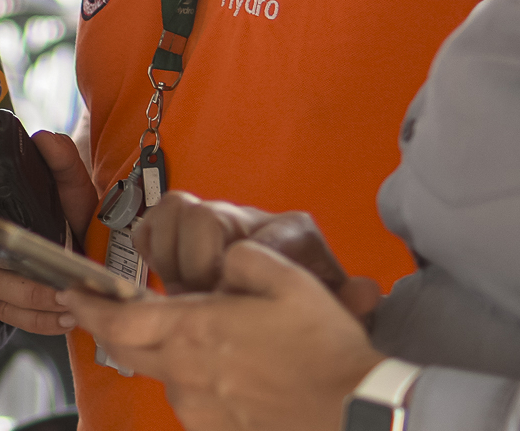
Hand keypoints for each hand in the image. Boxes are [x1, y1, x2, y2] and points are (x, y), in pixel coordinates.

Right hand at [0, 129, 98, 334]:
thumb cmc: (68, 217)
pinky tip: (62, 317)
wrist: (83, 253)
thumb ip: (63, 162)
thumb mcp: (73, 187)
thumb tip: (48, 141)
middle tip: (36, 262)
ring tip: (62, 296)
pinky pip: (5, 313)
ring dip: (27, 294)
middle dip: (2, 258)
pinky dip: (35, 318)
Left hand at [64, 240, 387, 430]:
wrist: (355, 410)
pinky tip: (232, 374)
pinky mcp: (216, 430)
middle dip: (113, 328)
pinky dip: (197, 383)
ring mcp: (198, 409)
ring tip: (207, 342)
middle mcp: (186, 374)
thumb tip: (225, 262)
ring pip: (164, 375)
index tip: (73, 294)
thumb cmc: (326, 349)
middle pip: (128, 350)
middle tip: (107, 310)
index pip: (120, 320)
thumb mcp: (289, 281)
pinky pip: (192, 401)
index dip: (89, 307)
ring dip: (169, 355)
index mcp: (196, 331)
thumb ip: (245, 261)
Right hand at [135, 193, 378, 318]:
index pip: (258, 238)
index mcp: (290, 233)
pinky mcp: (180, 229)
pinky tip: (164, 279)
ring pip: (175, 211)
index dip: (237, 274)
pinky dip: (151, 249)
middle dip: (196, 264)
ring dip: (171, 258)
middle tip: (202, 301)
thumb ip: (349, 301)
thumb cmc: (309, 303)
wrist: (290, 294)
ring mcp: (212, 219)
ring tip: (184, 293)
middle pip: (205, 215)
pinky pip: (152, 223)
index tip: (233, 302)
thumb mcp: (333, 308)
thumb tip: (368, 292)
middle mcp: (248, 219)